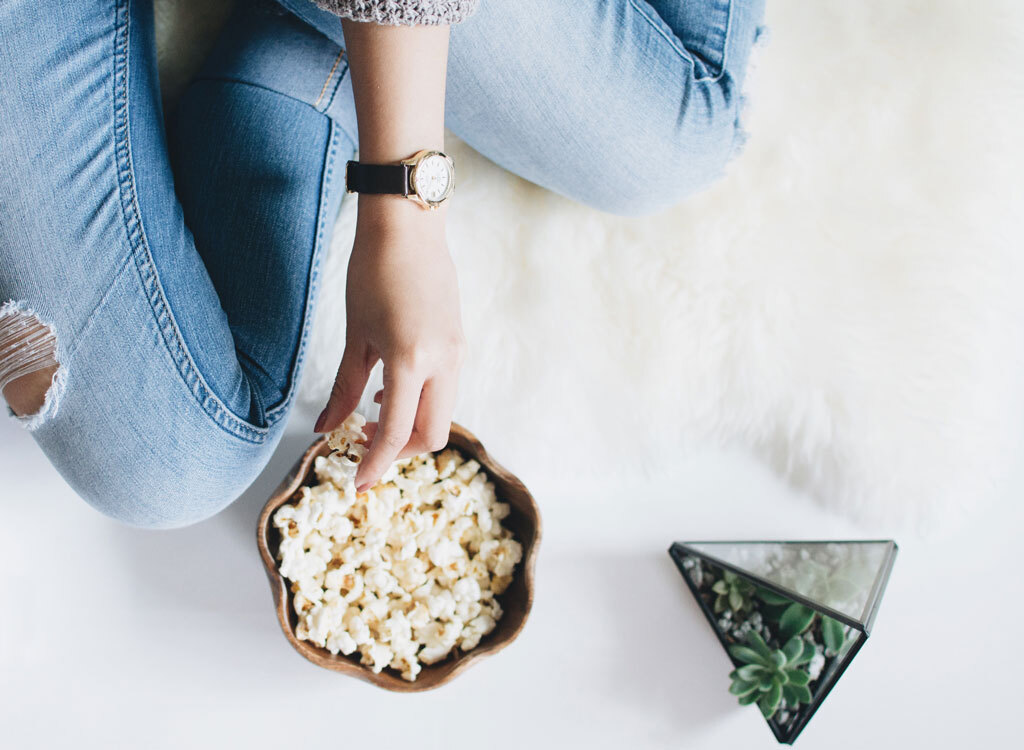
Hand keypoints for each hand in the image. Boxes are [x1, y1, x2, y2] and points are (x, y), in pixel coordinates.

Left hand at [314, 196, 465, 491]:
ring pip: (442, 414)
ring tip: (375, 415)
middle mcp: (444, 362)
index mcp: (411, 361)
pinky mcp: (459, 343)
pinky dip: (421, 403)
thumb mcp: (355, 335)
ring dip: (411, 427)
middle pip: (432, 434)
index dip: (375, 464)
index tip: (357, 485)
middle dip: (399, 452)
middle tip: (366, 447)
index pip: (396, 432)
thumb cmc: (373, 273)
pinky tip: (392, 389)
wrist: (410, 227)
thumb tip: (325, 428)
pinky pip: (445, 389)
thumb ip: (344, 388)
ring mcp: (457, 353)